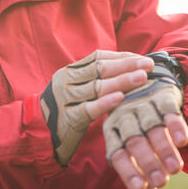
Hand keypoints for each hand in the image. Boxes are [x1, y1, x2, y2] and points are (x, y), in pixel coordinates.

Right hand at [41, 50, 154, 165]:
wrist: (39, 132)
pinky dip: (105, 102)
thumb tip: (129, 67)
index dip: (122, 57)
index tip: (142, 58)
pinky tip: (121, 97)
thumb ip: (95, 78)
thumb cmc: (66, 108)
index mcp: (70, 70)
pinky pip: (89, 108)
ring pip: (97, 86)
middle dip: (126, 65)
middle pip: (99, 69)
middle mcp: (67, 81)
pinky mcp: (68, 118)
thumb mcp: (76, 88)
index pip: (98, 57)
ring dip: (121, 81)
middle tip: (148, 65)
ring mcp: (66, 99)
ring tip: (141, 77)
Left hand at [103, 55, 187, 188]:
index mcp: (112, 129)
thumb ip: (135, 168)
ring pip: (152, 127)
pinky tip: (182, 141)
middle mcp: (124, 115)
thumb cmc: (137, 124)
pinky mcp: (160, 96)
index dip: (128, 170)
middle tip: (160, 181)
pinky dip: (175, 126)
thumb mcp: (130, 143)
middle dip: (148, 161)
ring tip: (174, 168)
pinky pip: (168, 111)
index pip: (117, 152)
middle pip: (134, 140)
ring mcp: (142, 103)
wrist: (146, 84)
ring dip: (164, 148)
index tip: (140, 187)